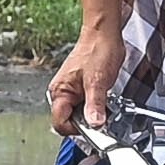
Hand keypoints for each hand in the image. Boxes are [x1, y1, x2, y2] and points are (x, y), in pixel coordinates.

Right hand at [49, 17, 126, 136]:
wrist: (104, 34)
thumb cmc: (97, 50)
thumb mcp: (98, 81)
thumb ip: (95, 105)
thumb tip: (94, 124)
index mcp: (59, 92)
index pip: (60, 124)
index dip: (77, 129)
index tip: (93, 127)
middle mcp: (61, 93)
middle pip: (70, 122)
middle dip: (87, 122)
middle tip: (102, 114)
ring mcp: (71, 91)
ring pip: (79, 115)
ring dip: (93, 114)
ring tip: (104, 104)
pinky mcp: (81, 89)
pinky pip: (87, 106)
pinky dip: (96, 107)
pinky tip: (105, 100)